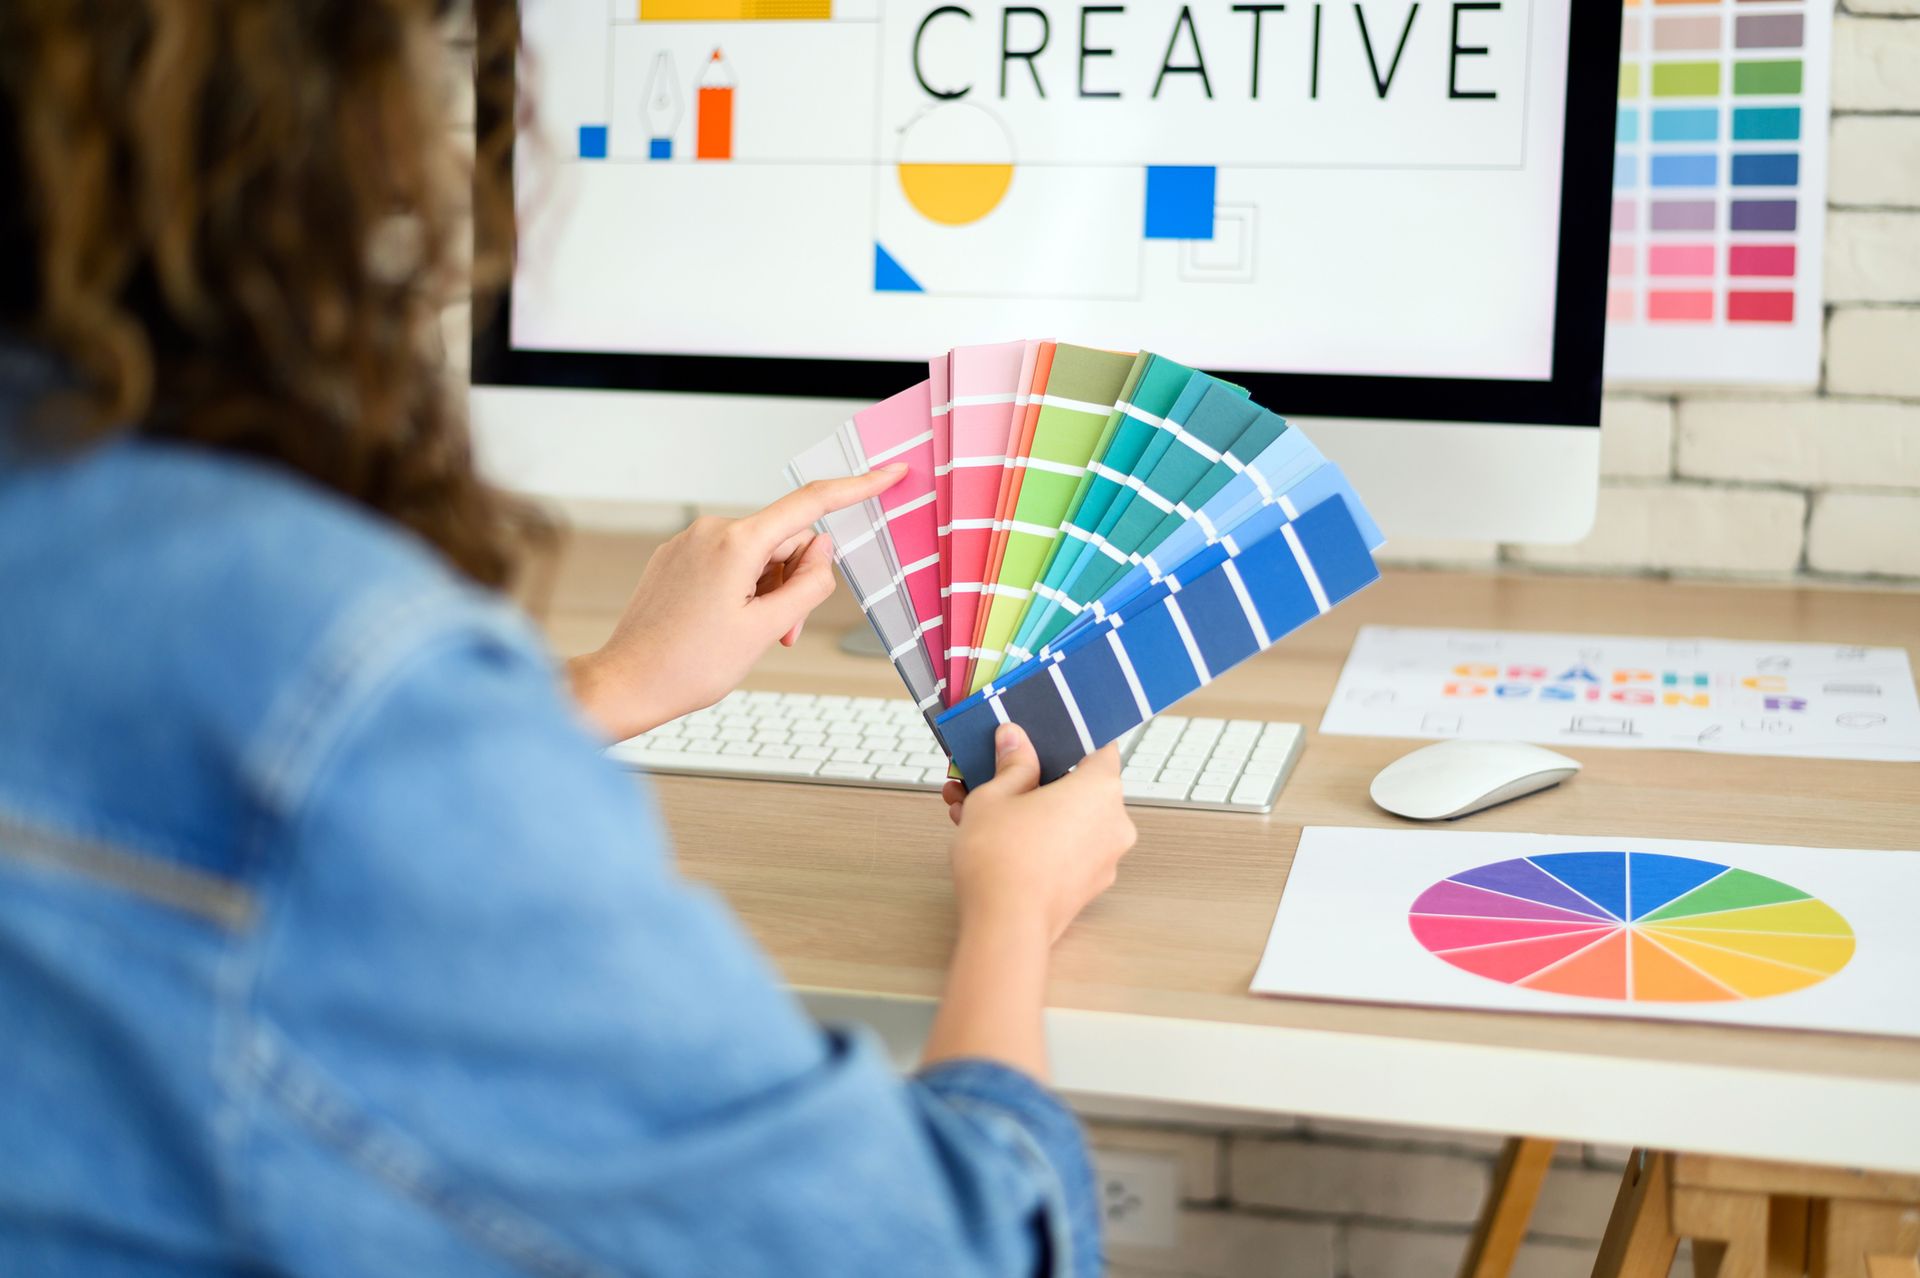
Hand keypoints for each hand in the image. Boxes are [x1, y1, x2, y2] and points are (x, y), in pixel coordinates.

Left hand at [567, 466, 905, 738]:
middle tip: (784, 633)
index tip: (888, 474)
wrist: (627, 683)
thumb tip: (823, 550)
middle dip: (796, 583)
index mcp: (737, 543)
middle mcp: (711, 531)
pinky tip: (729, 625)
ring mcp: (690, 543)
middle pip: (785, 542)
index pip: (811, 503)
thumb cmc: (687, 665)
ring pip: (757, 556)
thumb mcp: (766, 628)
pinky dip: (744, 590)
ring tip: (753, 637)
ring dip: (769, 593)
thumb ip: (808, 584)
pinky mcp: (677, 559)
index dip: (857, 487)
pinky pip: (729, 563)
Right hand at [947, 725, 1134, 945]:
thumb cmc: (1003, 858)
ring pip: (1065, 821)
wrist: (1004, 926)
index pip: (1098, 748)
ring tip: (974, 808)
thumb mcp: (995, 795)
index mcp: (1101, 789)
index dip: (1069, 739)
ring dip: (1025, 811)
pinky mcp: (1086, 886)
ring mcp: (1104, 859)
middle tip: (995, 774)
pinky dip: (1034, 839)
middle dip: (1032, 779)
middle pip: (1076, 787)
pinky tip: (991, 837)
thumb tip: (1015, 740)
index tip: (1043, 736)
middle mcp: (1114, 823)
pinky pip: (1063, 849)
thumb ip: (1011, 763)